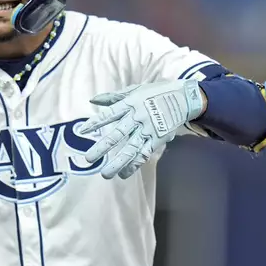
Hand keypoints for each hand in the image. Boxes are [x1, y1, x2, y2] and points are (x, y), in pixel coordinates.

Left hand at [79, 79, 204, 179]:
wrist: (183, 98)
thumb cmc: (155, 93)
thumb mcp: (134, 90)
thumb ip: (113, 97)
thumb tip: (92, 100)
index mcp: (129, 104)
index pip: (109, 114)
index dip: (95, 122)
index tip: (82, 130)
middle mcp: (137, 118)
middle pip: (117, 134)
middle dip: (102, 147)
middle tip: (89, 159)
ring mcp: (148, 130)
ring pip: (131, 149)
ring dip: (118, 163)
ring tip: (105, 174)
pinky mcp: (158, 139)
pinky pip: (144, 154)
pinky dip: (134, 165)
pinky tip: (123, 174)